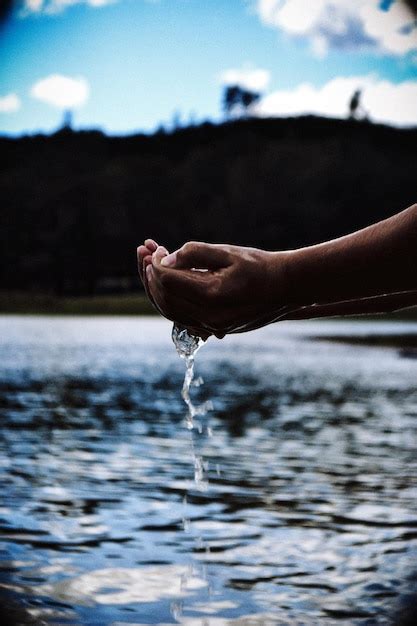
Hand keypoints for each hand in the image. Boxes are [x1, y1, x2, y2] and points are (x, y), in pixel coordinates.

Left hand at [146, 242, 290, 336]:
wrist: (287, 287)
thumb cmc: (259, 265)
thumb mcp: (227, 252)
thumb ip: (194, 253)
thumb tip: (165, 261)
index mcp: (212, 295)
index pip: (169, 280)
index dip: (156, 264)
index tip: (156, 249)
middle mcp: (210, 317)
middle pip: (166, 299)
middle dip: (151, 278)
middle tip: (148, 256)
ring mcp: (213, 326)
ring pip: (172, 312)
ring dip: (158, 291)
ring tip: (152, 269)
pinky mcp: (216, 329)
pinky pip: (184, 318)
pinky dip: (172, 302)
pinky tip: (169, 285)